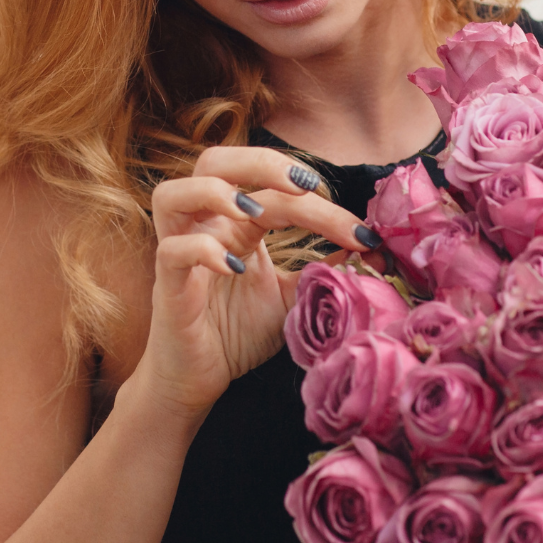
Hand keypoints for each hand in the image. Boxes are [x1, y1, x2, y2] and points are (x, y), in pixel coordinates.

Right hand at [134, 146, 380, 417]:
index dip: (324, 207)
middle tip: (306, 186)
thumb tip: (375, 252)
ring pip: (173, 193)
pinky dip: (201, 250)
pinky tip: (233, 268)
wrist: (198, 380)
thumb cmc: (238, 333)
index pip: (279, 193)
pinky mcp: (167, 284)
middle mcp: (206, 226)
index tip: (365, 237)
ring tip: (255, 213)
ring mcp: (180, 250)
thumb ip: (326, 271)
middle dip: (261, 162)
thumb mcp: (294, 297)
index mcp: (237, 222)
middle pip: (215, 161)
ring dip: (216, 192)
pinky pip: (172, 251)